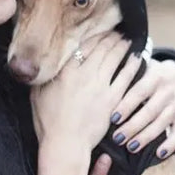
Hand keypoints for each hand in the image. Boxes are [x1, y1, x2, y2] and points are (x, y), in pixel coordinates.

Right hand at [31, 32, 141, 152]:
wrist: (64, 144)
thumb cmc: (47, 122)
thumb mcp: (37, 94)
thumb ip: (44, 75)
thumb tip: (43, 63)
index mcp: (65, 71)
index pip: (84, 45)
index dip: (95, 35)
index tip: (101, 31)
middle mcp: (84, 74)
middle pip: (102, 48)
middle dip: (111, 37)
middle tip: (117, 32)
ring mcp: (99, 86)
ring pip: (114, 58)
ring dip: (122, 47)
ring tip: (127, 41)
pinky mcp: (112, 99)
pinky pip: (126, 77)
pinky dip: (132, 65)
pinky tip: (137, 58)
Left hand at [108, 59, 174, 157]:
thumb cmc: (150, 74)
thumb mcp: (141, 68)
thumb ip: (127, 75)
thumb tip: (104, 87)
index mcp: (156, 76)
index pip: (139, 92)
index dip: (126, 106)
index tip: (113, 119)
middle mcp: (169, 90)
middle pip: (150, 111)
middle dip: (133, 126)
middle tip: (117, 138)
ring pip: (163, 123)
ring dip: (146, 137)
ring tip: (131, 147)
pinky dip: (171, 145)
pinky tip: (159, 154)